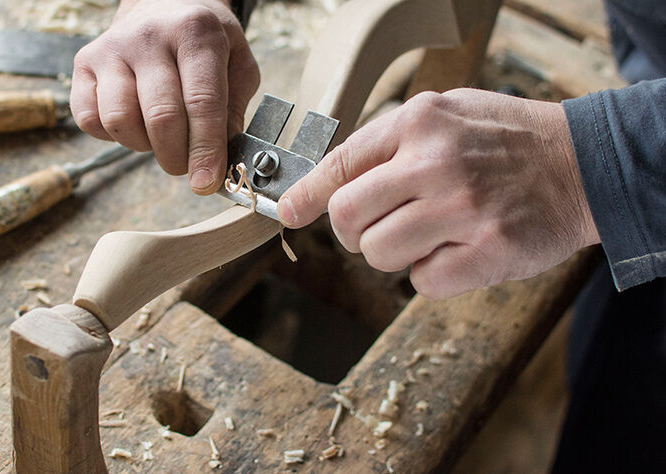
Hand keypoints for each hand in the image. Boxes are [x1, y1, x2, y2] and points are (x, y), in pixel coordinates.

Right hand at [70, 0, 259, 194]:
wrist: (163, 4)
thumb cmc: (202, 41)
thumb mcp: (236, 64)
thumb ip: (234, 110)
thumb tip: (222, 159)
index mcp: (195, 31)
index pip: (201, 102)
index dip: (205, 150)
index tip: (207, 183)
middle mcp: (149, 36)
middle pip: (160, 117)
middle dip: (177, 157)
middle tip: (186, 166)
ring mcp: (111, 48)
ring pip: (120, 120)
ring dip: (143, 146)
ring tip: (159, 136)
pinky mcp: (84, 63)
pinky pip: (89, 120)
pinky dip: (112, 136)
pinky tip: (133, 123)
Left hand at [278, 89, 598, 298]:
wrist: (586, 163)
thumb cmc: (507, 141)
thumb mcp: (447, 115)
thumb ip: (391, 143)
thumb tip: (329, 183)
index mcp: (419, 124)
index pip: (340, 163)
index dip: (306, 195)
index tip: (287, 213)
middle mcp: (434, 163)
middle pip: (346, 217)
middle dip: (353, 232)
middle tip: (380, 228)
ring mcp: (461, 208)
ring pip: (377, 254)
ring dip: (394, 255)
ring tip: (431, 235)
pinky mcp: (486, 251)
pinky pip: (422, 281)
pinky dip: (433, 274)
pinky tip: (461, 250)